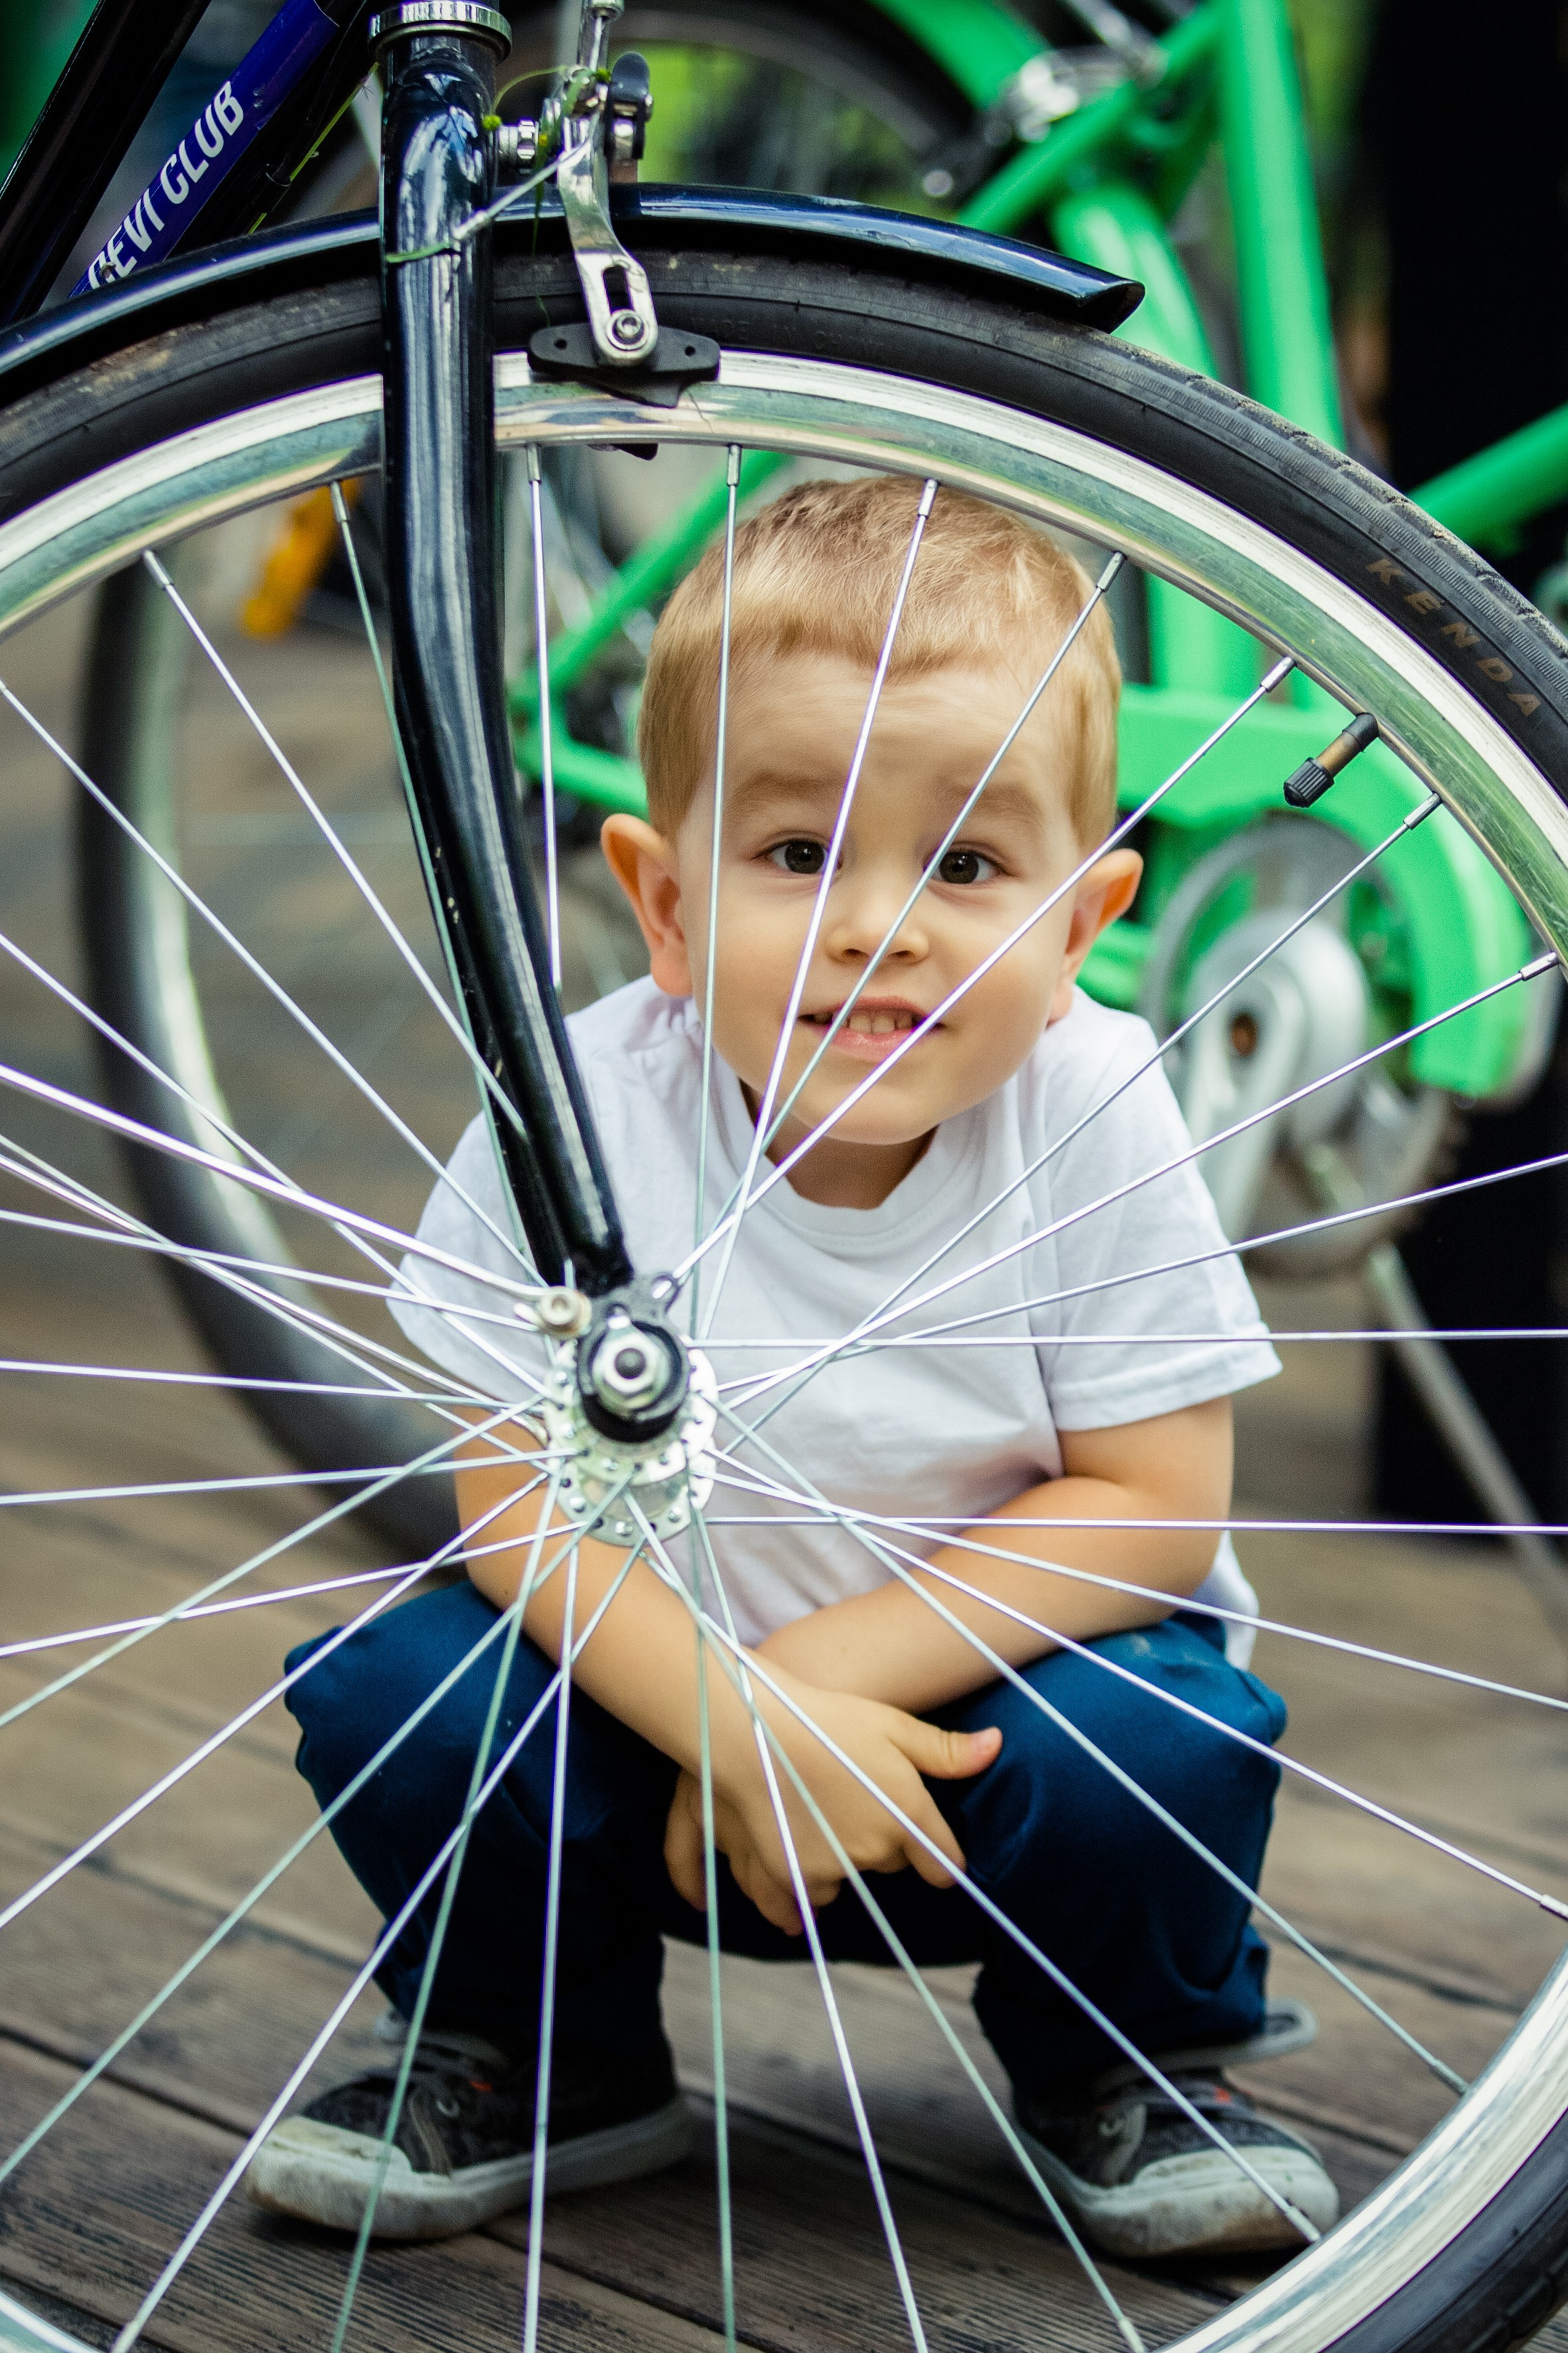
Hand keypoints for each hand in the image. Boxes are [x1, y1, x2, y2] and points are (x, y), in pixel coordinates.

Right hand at [663, 1668, 1000, 1935]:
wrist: (753, 1731)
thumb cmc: (827, 1719)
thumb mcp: (892, 1724)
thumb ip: (945, 1748)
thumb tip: (996, 1746)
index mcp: (909, 1813)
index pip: (943, 1863)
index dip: (940, 1859)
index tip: (934, 1855)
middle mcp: (878, 1848)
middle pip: (892, 1862)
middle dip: (880, 1841)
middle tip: (854, 1801)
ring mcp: (836, 1866)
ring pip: (849, 1880)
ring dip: (841, 1862)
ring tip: (819, 1821)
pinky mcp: (795, 1876)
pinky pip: (811, 1898)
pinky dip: (807, 1888)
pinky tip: (799, 1869)